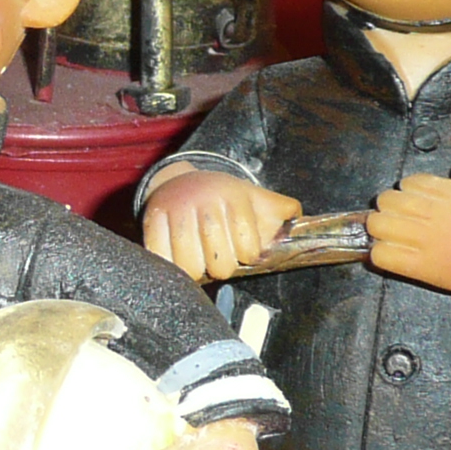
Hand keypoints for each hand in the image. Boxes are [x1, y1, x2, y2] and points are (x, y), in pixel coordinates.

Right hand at [142, 171, 302, 283]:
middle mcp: (204, 200)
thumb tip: (298, 223)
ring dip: (196, 270)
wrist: (180, 179)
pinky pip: (162, 259)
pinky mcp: (152, 218)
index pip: (247, 252)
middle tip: (217, 256)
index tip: (240, 248)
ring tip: (199, 259)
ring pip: (189, 268)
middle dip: (221, 266)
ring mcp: (176, 209)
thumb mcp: (256, 198)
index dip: (245, 256)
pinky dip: (170, 266)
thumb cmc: (224, 197)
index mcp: (234, 197)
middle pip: (219, 265)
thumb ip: (282, 212)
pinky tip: (177, 258)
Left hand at [364, 159, 450, 304]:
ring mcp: (424, 241)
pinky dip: (380, 253)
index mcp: (444, 194)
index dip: (406, 190)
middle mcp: (430, 215)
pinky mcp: (421, 267)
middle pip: (387, 201)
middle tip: (395, 215)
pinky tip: (388, 252)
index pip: (408, 184)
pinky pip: (383, 256)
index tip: (410, 199)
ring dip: (379, 226)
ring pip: (379, 224)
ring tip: (387, 231)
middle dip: (388, 206)